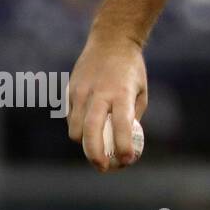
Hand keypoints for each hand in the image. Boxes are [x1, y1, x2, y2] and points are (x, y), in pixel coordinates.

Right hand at [67, 33, 147, 171]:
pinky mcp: (69, 91)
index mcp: (121, 93)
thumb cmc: (131, 70)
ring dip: (85, 142)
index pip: (121, 124)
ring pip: (75, 129)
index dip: (123, 145)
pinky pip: (70, 118)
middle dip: (94, 154)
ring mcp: (80, 92)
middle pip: (89, 131)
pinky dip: (78, 128)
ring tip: (98, 146)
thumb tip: (124, 143)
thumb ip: (131, 117)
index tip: (127, 160)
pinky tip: (89, 126)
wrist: (111, 42)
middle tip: (104, 167)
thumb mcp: (140, 91)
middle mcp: (98, 93)